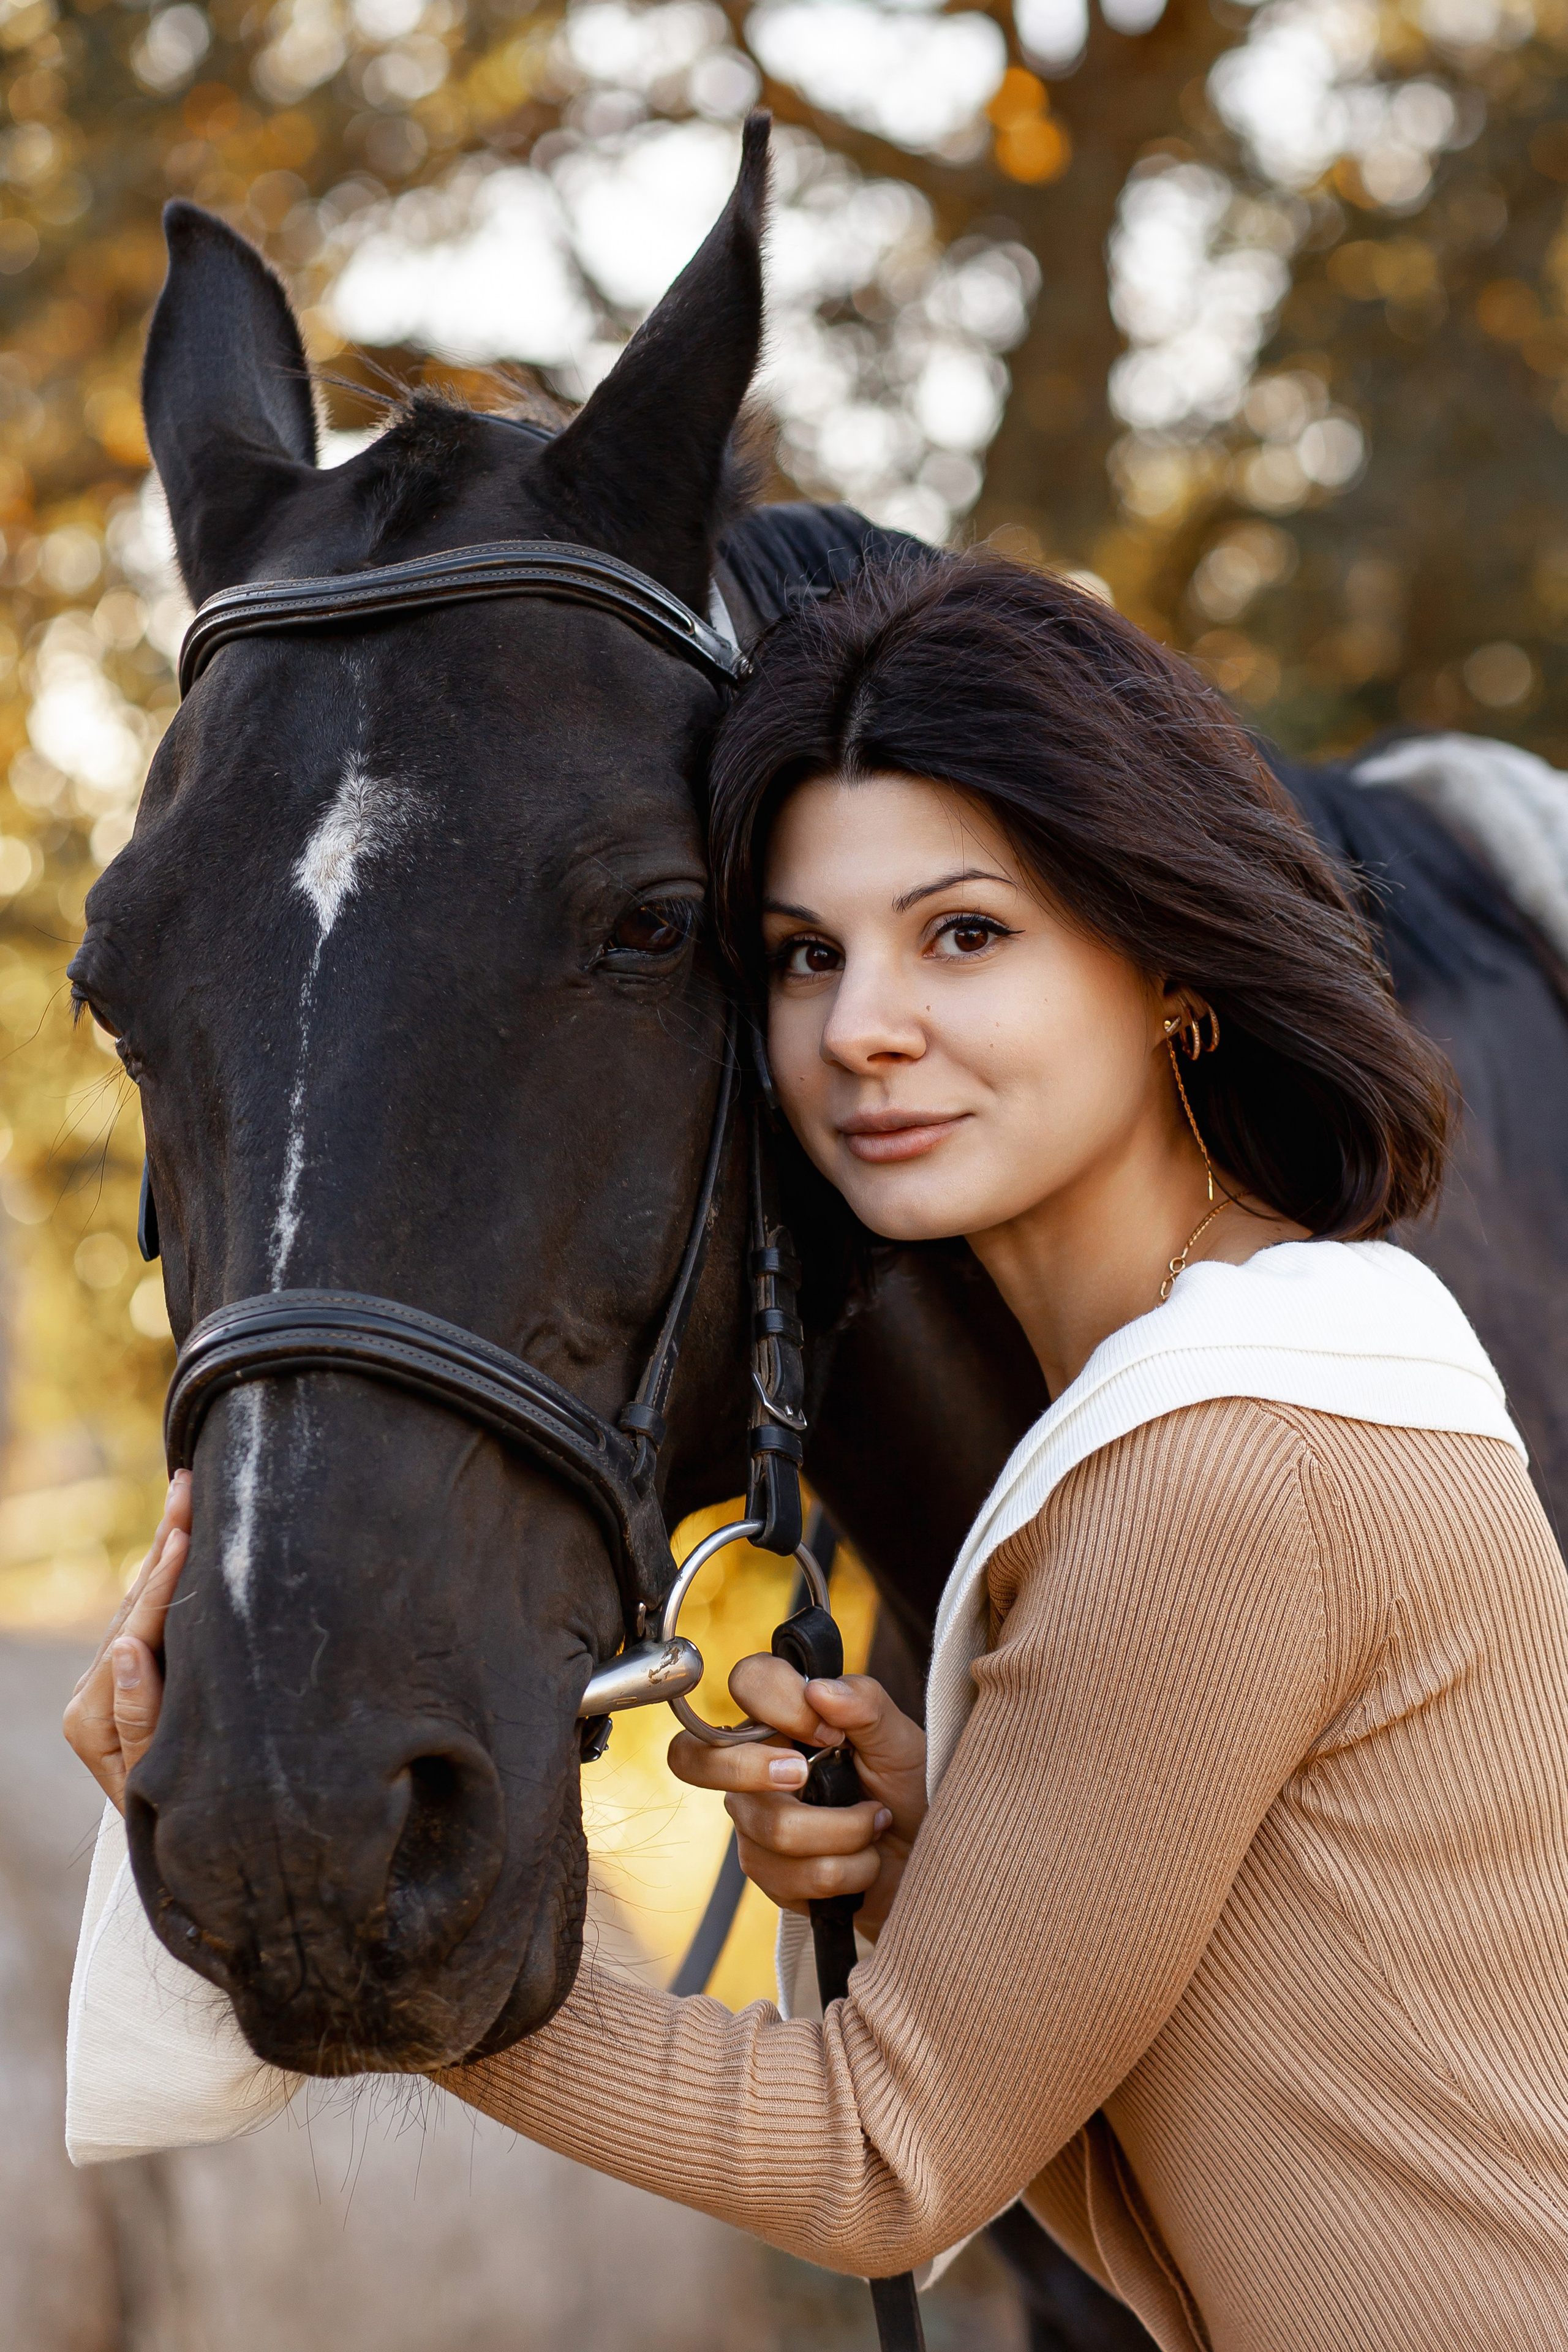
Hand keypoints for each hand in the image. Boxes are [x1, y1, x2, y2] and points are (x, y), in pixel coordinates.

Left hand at [63, 1470, 188, 1811]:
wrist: (181, 1844)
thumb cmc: (179, 1815)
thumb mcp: (155, 1775)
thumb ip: (138, 1715)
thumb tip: (125, 1648)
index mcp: (90, 1719)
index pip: (134, 1635)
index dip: (163, 1582)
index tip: (186, 1532)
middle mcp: (90, 1693)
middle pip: (131, 1608)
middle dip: (163, 1545)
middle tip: (187, 1485)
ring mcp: (106, 1683)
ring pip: (137, 1605)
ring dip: (164, 1550)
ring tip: (184, 1497)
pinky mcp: (126, 1677)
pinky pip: (146, 1616)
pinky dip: (164, 1576)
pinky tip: (179, 1541)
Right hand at [668, 1655, 926, 1935]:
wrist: (928, 1861)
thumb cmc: (907, 1790)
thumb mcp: (900, 1741)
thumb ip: (866, 1704)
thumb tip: (819, 1689)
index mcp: (784, 1718)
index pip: (746, 1682)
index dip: (781, 1703)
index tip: (831, 1733)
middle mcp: (753, 1765)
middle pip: (692, 1757)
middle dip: (753, 1770)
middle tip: (805, 1775)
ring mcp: (753, 1822)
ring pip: (774, 1827)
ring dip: (847, 1832)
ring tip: (875, 1825)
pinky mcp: (767, 1874)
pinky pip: (795, 1876)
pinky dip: (849, 1870)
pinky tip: (865, 1862)